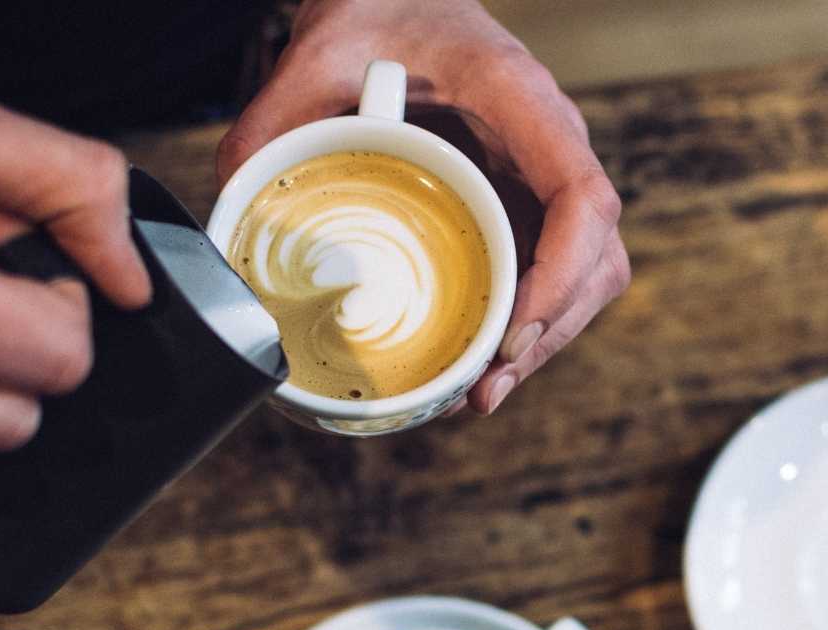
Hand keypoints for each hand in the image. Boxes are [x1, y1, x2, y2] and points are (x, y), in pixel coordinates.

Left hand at [217, 0, 628, 414]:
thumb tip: (230, 217)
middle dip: (548, 334)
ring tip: (480, 393)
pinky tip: (480, 363)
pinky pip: (551, 274)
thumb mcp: (314, 54)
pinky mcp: (527, 206)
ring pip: (586, 278)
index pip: (584, 198)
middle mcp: (551, 146)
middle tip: (483, 390)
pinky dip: (526, 325)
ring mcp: (545, 180)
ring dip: (542, 341)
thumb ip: (270, 128)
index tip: (511, 332)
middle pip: (597, 259)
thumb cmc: (376, 11)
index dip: (561, 276)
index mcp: (522, 103)